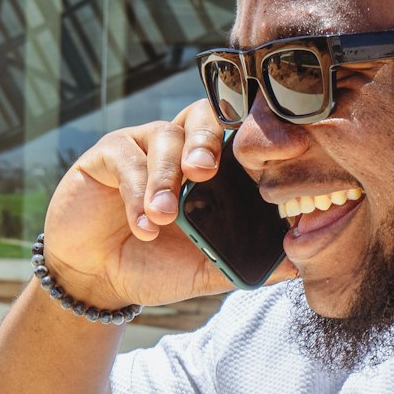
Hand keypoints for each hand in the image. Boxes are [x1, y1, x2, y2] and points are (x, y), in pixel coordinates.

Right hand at [39, 101, 282, 308]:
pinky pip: (126, 159)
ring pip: (164, 136)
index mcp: (210, 167)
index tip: (271, 153)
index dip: (252, 134)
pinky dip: (136, 193)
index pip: (236, 133)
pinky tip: (142, 227)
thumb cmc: (154, 265)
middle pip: (202, 115)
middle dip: (208, 138)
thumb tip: (295, 266)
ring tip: (165, 218)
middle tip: (206, 171)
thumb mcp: (203, 270)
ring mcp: (142, 146)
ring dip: (166, 179)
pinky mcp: (106, 155)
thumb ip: (243, 264)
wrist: (97, 279)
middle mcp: (179, 146)